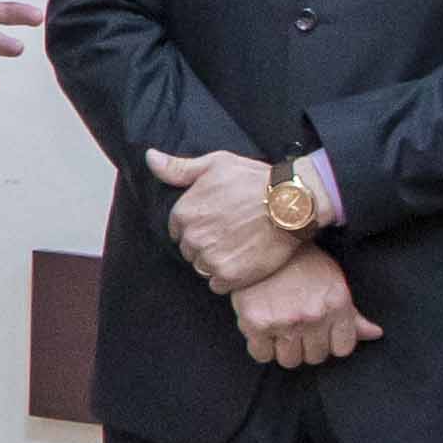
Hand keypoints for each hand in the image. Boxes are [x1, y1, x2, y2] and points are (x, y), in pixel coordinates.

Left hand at [147, 148, 294, 292]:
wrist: (291, 203)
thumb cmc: (255, 180)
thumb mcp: (215, 164)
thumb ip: (178, 168)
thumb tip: (150, 158)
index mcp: (183, 212)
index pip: (178, 230)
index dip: (197, 226)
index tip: (217, 221)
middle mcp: (192, 237)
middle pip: (189, 250)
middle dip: (205, 244)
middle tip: (231, 233)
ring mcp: (210, 258)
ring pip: (202, 267)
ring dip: (216, 261)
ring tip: (239, 247)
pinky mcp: (229, 275)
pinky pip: (217, 285)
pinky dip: (228, 278)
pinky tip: (243, 261)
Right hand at [231, 244, 375, 368]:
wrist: (262, 240)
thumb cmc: (301, 261)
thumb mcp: (333, 281)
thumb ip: (352, 314)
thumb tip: (375, 334)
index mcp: (337, 304)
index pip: (343, 349)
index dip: (331, 342)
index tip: (320, 332)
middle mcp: (313, 316)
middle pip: (315, 357)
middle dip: (306, 346)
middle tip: (296, 327)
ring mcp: (285, 321)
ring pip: (289, 360)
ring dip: (284, 349)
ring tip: (279, 329)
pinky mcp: (256, 323)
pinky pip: (262, 355)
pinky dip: (261, 347)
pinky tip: (262, 330)